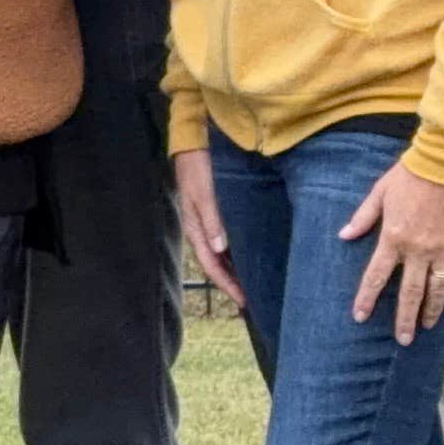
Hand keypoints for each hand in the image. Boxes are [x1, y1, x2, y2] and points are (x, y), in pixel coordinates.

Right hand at [173, 145, 240, 309]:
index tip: (244, 300)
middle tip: (251, 300)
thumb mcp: (203, 192)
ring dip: (233, 270)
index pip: (212, 265)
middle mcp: (200, 229)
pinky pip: (224, 241)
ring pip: (221, 254)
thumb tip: (221, 248)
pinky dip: (234, 253)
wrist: (191, 144)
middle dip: (231, 283)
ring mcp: (205, 222)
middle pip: (216, 264)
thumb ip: (212, 219)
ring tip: (250, 284)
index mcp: (195, 228)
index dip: (228, 284)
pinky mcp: (212, 213)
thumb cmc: (197, 167)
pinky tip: (246, 256)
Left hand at [342, 158, 443, 345]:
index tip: (360, 316)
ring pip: (438, 289)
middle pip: (411, 293)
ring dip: (432, 311)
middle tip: (404, 340)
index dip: (367, 298)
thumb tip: (344, 236)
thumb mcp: (380, 193)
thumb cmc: (410, 173)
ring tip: (427, 326)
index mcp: (393, 238)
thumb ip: (363, 217)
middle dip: (406, 319)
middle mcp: (419, 249)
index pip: (376, 277)